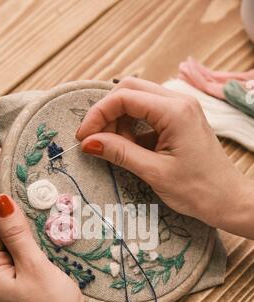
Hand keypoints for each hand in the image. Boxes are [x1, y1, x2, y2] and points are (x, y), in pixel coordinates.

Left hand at [0, 195, 117, 301]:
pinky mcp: (16, 297)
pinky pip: (19, 267)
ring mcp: (1, 292)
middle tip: (42, 206)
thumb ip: (16, 233)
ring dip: (27, 240)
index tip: (23, 186)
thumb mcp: (35, 266)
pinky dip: (31, 256)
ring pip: (10, 253)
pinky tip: (47, 250)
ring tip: (48, 226)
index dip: (6, 207)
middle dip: (19, 224)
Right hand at [77, 77, 253, 238]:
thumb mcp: (154, 172)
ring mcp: (180, 109)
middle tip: (94, 140)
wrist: (228, 200)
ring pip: (137, 100)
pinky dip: (132, 128)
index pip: (124, 97)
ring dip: (119, 121)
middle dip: (106, 114)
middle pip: (129, 91)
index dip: (98, 115)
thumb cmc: (198, 190)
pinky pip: (147, 114)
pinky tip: (129, 148)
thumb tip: (88, 142)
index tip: (84, 138)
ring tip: (114, 148)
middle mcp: (178, 102)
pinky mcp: (179, 121)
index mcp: (175, 111)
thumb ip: (120, 153)